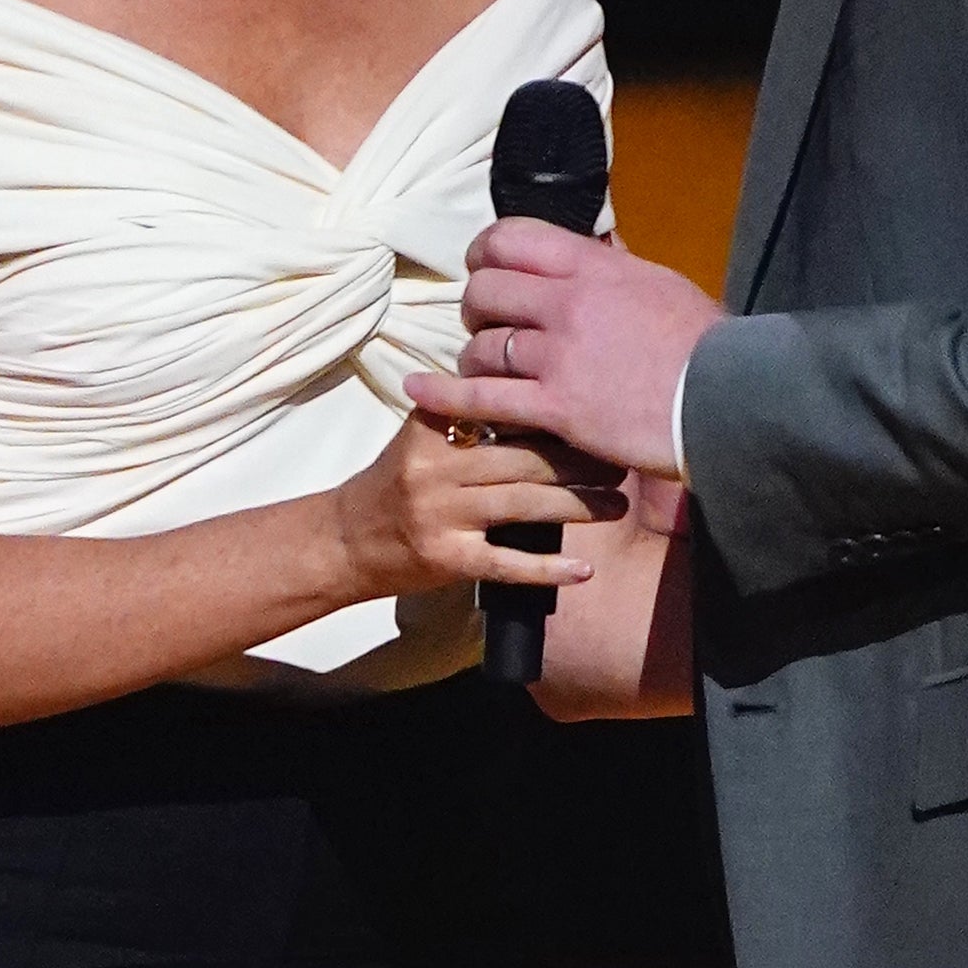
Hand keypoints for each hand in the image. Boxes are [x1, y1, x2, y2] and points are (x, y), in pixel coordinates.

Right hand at [329, 413, 624, 601]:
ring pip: (525, 505)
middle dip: (581, 462)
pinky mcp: (447, 559)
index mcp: (433, 424)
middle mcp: (435, 466)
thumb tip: (548, 398)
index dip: (556, 416)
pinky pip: (507, 563)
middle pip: (525, 459)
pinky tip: (585, 569)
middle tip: (620, 462)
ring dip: (580, 505)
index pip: (505, 412)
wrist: (347, 539)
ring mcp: (441, 514)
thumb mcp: (425, 434)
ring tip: (617, 505)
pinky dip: (549, 569)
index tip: (599, 415)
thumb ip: (474, 417)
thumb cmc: (398, 480)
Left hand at [404, 220, 722, 481]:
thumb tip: (592, 250)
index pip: (510, 238)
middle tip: (484, 323)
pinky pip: (481, 398)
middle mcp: (566, 302)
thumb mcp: (658, 285)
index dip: (485, 252)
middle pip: (485, 289)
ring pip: (480, 344)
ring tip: (478, 369)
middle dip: (476, 306)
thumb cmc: (706, 346)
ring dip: (472, 356)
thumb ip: (613, 270)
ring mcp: (557, 355)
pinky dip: (443, 395)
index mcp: (593, 265)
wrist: (731, 400)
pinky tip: (417, 392)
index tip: (483, 268)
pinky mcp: (555, 407)